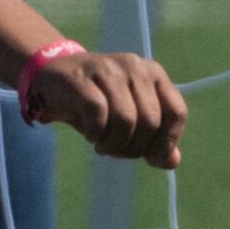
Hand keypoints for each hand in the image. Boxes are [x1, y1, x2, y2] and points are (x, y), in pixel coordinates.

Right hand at [25, 46, 188, 172]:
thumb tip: (170, 161)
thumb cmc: (96, 100)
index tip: (150, 158)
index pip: (177, 112)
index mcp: (153, 74)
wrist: (53, 77)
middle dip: (135, 147)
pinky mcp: (81, 79)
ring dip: (114, 143)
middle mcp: (134, 67)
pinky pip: (98, 113)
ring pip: (125, 119)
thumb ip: (153, 138)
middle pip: (151, 120)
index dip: (167, 142)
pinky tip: (90, 134)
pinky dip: (95, 132)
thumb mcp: (129, 118)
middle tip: (117, 151)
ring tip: (102, 145)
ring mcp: (107, 70)